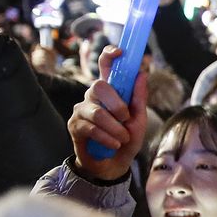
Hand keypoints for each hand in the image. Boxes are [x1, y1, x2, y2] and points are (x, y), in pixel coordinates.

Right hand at [69, 46, 149, 180]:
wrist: (114, 164)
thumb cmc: (126, 139)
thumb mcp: (139, 119)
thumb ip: (139, 98)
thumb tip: (142, 73)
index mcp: (110, 91)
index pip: (105, 66)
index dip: (110, 55)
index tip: (120, 51)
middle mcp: (92, 96)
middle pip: (99, 86)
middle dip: (117, 104)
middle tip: (126, 118)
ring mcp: (81, 110)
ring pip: (97, 112)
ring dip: (115, 128)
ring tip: (122, 138)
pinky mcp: (74, 125)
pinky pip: (91, 128)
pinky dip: (107, 138)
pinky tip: (113, 144)